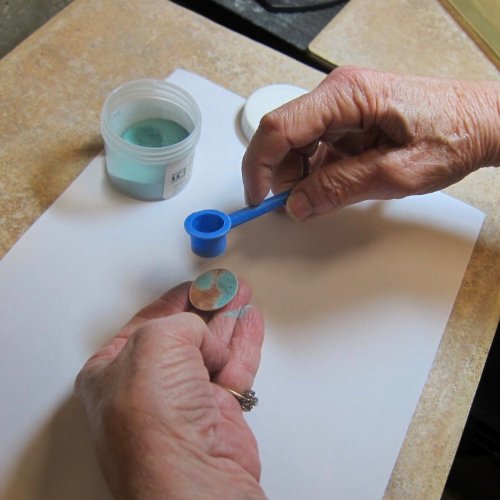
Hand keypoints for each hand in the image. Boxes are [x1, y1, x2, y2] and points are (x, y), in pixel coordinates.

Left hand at [75, 279, 264, 498]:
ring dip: (229, 318)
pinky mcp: (217, 412)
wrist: (193, 478)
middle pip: (182, 333)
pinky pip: (233, 367)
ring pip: (211, 348)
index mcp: (112, 371)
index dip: (173, 299)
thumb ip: (179, 321)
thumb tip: (203, 335)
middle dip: (206, 306)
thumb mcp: (156, 343)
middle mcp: (147, 387)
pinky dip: (244, 342)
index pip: (146, 323)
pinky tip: (250, 321)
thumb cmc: (155, 421)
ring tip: (241, 293)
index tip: (194, 284)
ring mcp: (183, 401)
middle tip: (223, 286)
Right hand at [242, 66, 499, 219]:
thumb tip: (297, 204)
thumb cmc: (452, 135)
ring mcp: (342, 106)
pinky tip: (332, 184)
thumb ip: (340, 188)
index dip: (261, 165)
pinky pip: (316, 146)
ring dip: (298, 175)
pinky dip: (315, 171)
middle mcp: (339, 94)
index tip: (259, 198)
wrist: (481, 122)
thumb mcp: (395, 174)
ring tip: (320, 196)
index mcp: (347, 95)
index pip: (280, 126)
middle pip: (283, 134)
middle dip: (280, 173)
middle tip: (292, 205)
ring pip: (296, 143)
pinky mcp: (348, 120)